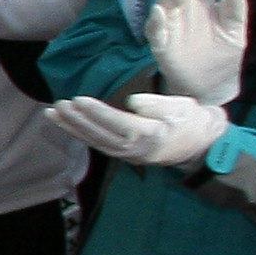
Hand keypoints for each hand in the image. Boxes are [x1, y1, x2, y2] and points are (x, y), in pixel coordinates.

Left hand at [48, 91, 232, 167]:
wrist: (202, 145)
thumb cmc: (191, 122)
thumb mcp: (181, 107)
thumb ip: (156, 104)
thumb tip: (132, 102)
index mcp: (149, 135)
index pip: (116, 123)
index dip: (96, 112)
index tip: (78, 99)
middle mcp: (134, 149)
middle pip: (99, 134)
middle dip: (76, 120)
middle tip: (59, 105)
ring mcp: (128, 154)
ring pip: (95, 141)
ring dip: (72, 128)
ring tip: (53, 114)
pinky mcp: (124, 154)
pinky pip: (98, 144)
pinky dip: (81, 134)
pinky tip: (68, 124)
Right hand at [143, 0, 250, 102]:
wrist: (215, 85)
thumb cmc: (224, 55)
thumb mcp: (236, 31)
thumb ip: (236, 8)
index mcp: (204, 4)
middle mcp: (185, 11)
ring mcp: (171, 26)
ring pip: (164, 5)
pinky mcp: (161, 44)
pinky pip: (155, 31)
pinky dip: (155, 21)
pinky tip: (160, 13)